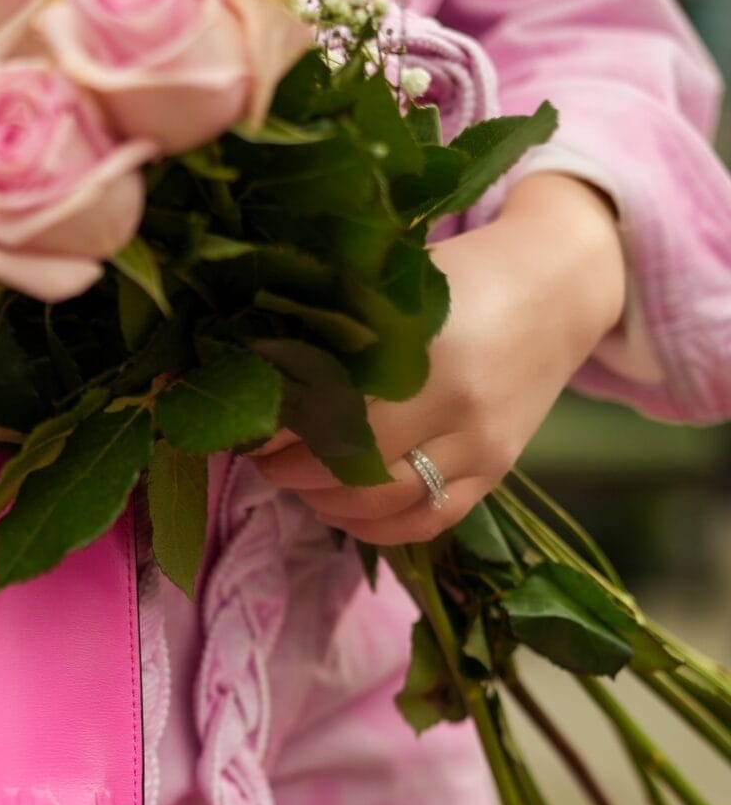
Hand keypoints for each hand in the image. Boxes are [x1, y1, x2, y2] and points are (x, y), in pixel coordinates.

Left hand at [252, 173, 628, 544]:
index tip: (246, 424)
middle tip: (264, 456)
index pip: (328, 409)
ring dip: (326, 501)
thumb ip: (336, 326)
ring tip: (299, 480)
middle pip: (349, 466)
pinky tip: (344, 509)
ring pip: (384, 504)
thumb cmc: (463, 276)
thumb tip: (254, 363)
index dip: (277, 427)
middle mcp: (454, 404)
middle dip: (292, 469)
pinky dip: (376, 527)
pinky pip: (428, 522)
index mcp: (422, 348)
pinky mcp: (496, 472)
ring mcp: (479, 445)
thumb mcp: (397, 285)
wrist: (558, 289)